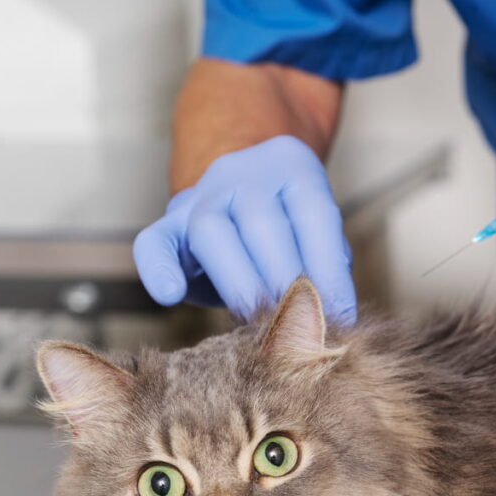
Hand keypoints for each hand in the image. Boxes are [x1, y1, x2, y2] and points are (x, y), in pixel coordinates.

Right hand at [133, 135, 354, 322]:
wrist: (245, 191)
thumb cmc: (293, 227)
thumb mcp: (319, 233)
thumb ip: (327, 264)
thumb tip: (337, 317)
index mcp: (292, 167)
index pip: (315, 215)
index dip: (329, 269)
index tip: (341, 314)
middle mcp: (243, 174)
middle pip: (262, 223)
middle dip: (285, 282)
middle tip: (301, 329)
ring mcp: (201, 195)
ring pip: (211, 232)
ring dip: (239, 284)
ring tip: (261, 326)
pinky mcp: (168, 224)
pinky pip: (154, 243)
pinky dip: (159, 270)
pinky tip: (170, 296)